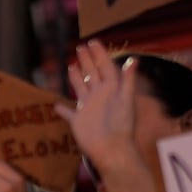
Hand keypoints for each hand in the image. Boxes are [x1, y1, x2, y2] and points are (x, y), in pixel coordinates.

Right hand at [56, 41, 155, 191]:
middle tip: (80, 47)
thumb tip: (134, 60)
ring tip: (71, 65)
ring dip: (76, 77)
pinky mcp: (78, 121)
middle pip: (92, 74)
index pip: (105, 66)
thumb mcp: (126, 99)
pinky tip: (56, 104)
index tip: (92, 42)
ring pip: (81, 88)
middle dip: (87, 60)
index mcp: (111, 88)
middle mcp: (99, 95)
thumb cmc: (120, 125)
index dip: (100, 54)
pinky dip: (62, 109)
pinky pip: (69, 113)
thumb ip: (128, 80)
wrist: (112, 149)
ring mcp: (88, 108)